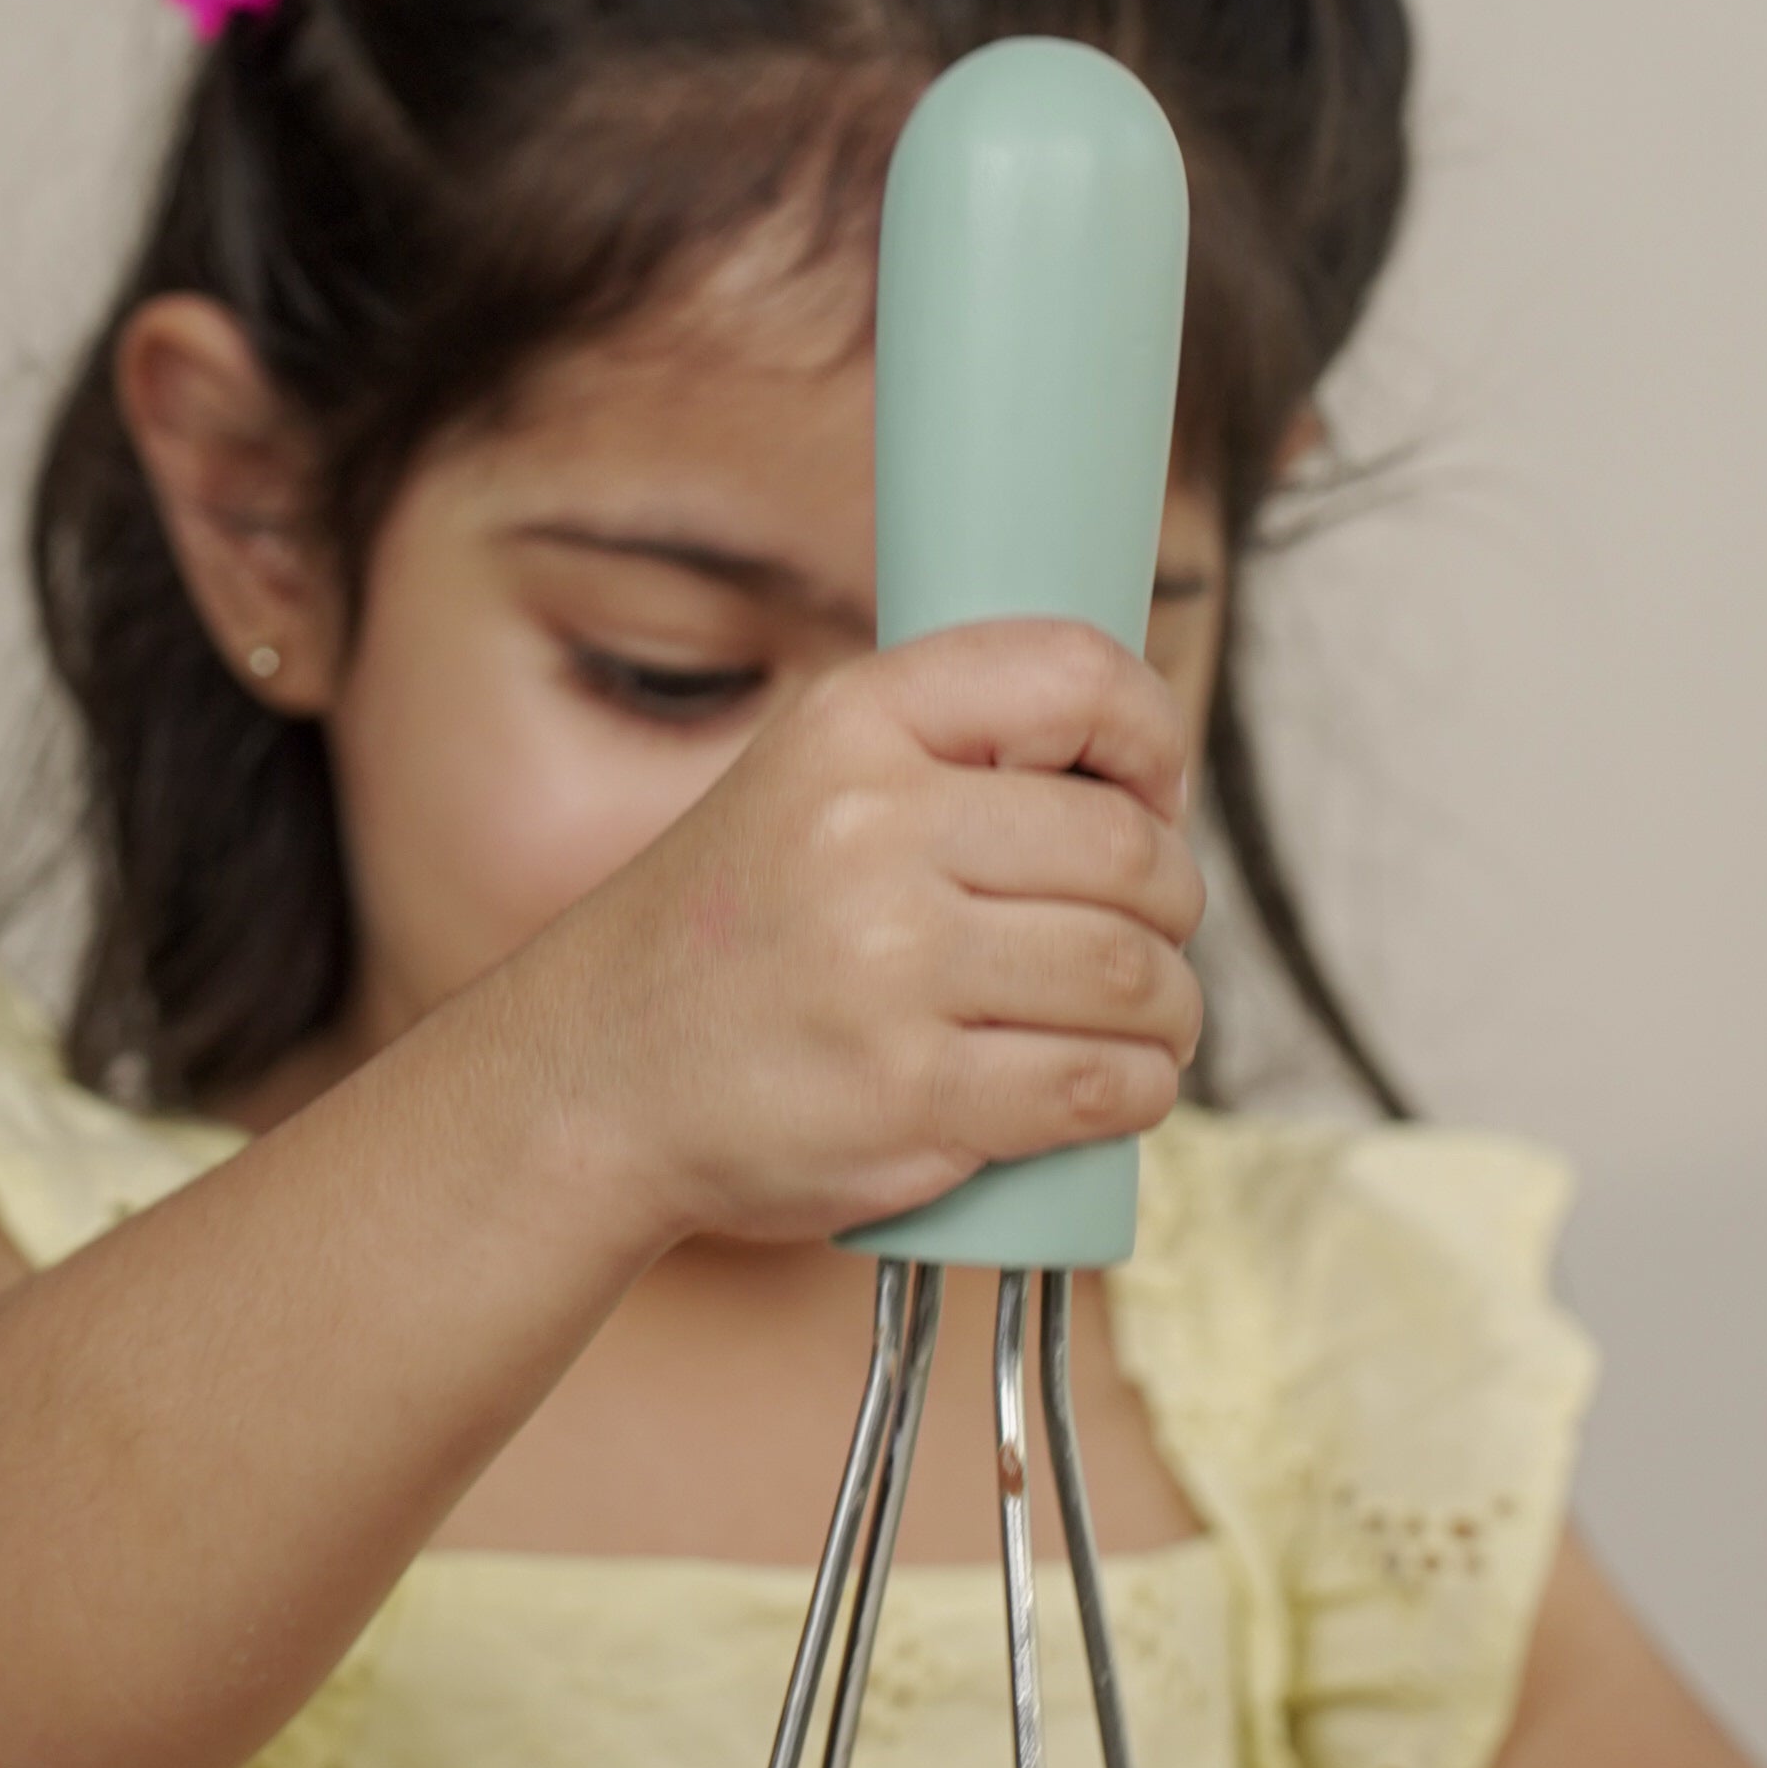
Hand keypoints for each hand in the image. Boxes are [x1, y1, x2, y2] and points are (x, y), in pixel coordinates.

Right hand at [551, 619, 1205, 1250]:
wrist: (594, 1074)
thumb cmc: (733, 932)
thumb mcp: (808, 778)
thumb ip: (950, 753)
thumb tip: (1145, 778)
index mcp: (854, 725)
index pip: (1075, 672)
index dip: (1153, 731)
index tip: (1154, 791)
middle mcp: (872, 831)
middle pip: (1129, 849)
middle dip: (1172, 902)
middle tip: (1149, 933)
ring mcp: (892, 970)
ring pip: (1132, 975)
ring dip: (1171, 1009)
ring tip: (1146, 1020)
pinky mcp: (912, 1095)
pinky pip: (1099, 1083)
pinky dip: (1140, 1088)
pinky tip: (1120, 1082)